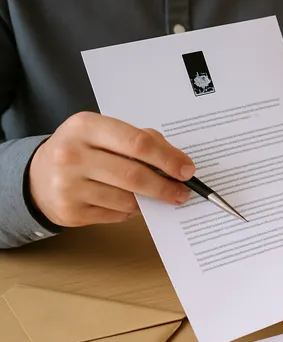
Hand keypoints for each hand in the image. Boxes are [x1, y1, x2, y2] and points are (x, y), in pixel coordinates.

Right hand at [29, 112, 195, 226]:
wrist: (37, 176)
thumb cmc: (82, 150)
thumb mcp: (104, 133)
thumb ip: (140, 140)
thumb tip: (176, 162)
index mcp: (85, 126)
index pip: (138, 143)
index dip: (168, 158)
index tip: (187, 170)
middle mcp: (72, 155)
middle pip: (134, 175)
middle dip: (165, 186)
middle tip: (182, 192)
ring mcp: (68, 185)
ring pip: (127, 199)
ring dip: (149, 201)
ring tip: (156, 197)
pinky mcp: (70, 212)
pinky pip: (116, 215)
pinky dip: (131, 211)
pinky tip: (130, 203)